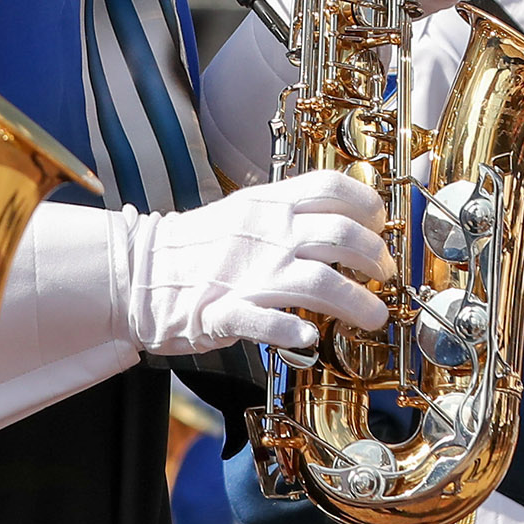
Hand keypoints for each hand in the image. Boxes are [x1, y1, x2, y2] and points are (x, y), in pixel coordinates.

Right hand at [123, 170, 394, 353]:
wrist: (139, 272)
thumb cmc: (195, 247)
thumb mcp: (243, 211)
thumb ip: (287, 211)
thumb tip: (339, 219)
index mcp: (268, 203)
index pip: (331, 187)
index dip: (368, 205)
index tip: (381, 225)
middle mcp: (266, 233)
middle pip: (340, 235)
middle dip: (376, 258)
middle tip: (384, 276)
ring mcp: (248, 272)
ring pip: (320, 279)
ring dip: (356, 300)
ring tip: (373, 315)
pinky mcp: (226, 311)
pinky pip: (267, 320)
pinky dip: (293, 328)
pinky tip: (311, 335)